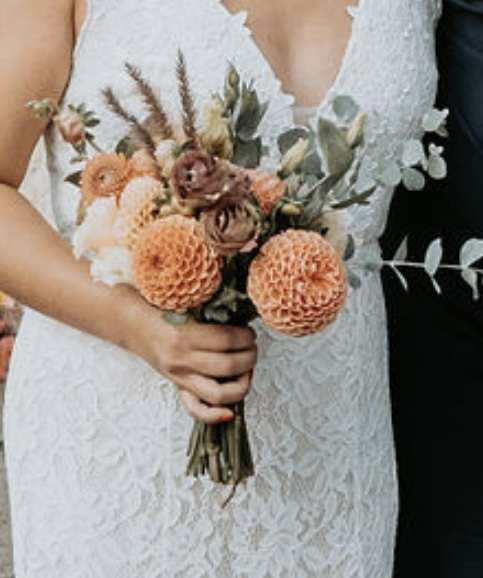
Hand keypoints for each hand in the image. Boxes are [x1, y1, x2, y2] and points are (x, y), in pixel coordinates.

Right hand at [120, 291, 257, 422]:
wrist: (128, 320)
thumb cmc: (157, 306)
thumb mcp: (185, 302)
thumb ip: (211, 309)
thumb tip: (244, 317)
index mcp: (184, 334)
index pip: (228, 340)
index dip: (246, 336)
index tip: (249, 331)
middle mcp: (181, 359)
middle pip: (229, 366)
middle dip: (250, 356)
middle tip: (252, 346)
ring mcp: (178, 375)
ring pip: (219, 393)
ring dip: (242, 383)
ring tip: (246, 368)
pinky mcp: (177, 385)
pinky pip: (195, 409)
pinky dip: (214, 415)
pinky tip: (229, 413)